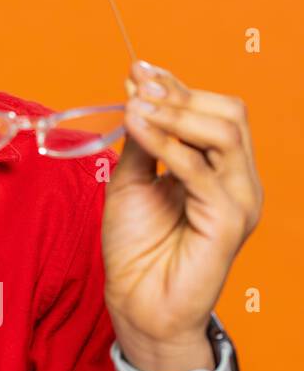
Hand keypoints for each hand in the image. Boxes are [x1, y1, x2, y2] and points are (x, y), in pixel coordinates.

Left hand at [101, 60, 263, 370]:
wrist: (137, 300)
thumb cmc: (136, 246)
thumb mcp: (132, 179)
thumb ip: (143, 140)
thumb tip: (138, 95)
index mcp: (220, 168)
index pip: (214, 111)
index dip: (177, 87)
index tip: (139, 70)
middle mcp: (237, 181)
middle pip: (228, 114)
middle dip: (179, 93)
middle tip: (137, 85)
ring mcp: (238, 200)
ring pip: (224, 133)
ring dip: (174, 112)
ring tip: (135, 106)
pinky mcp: (228, 222)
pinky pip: (201, 171)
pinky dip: (167, 142)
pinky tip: (138, 127)